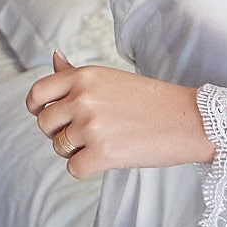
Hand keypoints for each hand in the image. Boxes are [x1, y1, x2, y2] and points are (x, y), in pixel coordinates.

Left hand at [26, 50, 215, 178]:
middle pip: (45, 124)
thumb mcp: (109, 78)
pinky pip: (73, 168)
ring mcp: (91, 126)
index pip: (38, 93)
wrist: (188, 120)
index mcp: (83, 76)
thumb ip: (76, 74)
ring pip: (58, 147)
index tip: (46, 116)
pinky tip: (107, 158)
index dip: (37, 109)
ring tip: (103, 142)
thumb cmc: (150, 100)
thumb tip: (55, 57)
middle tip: (85, 134)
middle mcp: (83, 98)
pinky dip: (87, 169)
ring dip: (76, 151)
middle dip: (59, 133)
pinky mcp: (102, 153)